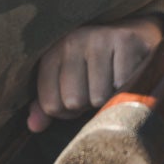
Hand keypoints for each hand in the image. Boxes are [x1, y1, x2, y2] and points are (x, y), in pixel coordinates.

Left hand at [26, 14, 163, 132]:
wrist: (129, 37)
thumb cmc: (92, 68)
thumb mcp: (65, 83)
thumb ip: (47, 106)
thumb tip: (34, 126)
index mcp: (52, 53)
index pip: (51, 105)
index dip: (66, 112)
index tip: (78, 98)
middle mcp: (72, 41)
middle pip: (74, 101)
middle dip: (88, 105)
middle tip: (96, 90)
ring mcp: (99, 38)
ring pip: (99, 97)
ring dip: (109, 98)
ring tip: (112, 84)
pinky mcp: (125, 40)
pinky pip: (122, 85)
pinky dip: (127, 87)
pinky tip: (126, 76)